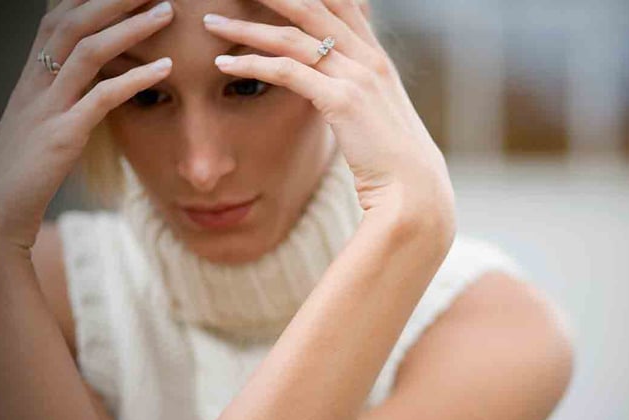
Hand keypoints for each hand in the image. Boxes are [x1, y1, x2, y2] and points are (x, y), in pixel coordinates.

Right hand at [0, 0, 174, 264]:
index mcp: (31, 75)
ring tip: (165, 11)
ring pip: (85, 51)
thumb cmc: (24, 166)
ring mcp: (47, 106)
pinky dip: (134, 79)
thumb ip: (64, 91)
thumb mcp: (41, 120)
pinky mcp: (61, 135)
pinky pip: (100, 98)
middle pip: (72, 22)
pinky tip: (165, 70)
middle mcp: (35, 82)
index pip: (57, 19)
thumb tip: (97, 73)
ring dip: (129, 27)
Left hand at [203, 0, 455, 239]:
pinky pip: (288, 72)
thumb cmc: (394, 163)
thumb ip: (361, 95)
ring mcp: (357, 77)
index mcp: (378, 60)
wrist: (414, 191)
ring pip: (293, 37)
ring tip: (213, 24)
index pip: (342, 6)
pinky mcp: (342, 101)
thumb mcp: (380, 119)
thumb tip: (338, 95)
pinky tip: (225, 65)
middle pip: (314, 8)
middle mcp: (369, 59)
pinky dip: (252, 65)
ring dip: (247, 28)